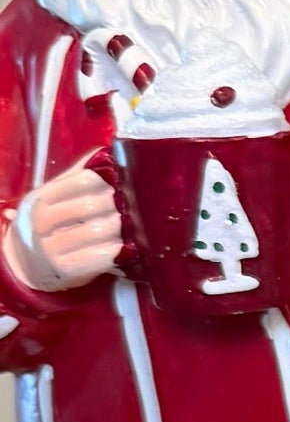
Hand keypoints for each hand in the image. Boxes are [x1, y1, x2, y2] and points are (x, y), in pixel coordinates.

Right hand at [5, 161, 122, 292]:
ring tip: (130, 227)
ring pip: (98, 230)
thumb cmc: (49, 223)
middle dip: (117, 206)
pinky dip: (116, 250)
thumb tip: (107, 151)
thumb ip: (78, 175)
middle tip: (131, 208)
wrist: (25, 263)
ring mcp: (51, 247)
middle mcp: (42, 221)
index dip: (108, 183)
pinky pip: (99, 257)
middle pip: (94, 205)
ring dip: (121, 228)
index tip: (119, 187)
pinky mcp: (65, 270)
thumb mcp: (55, 197)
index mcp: (42, 197)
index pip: (86, 180)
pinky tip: (123, 247)